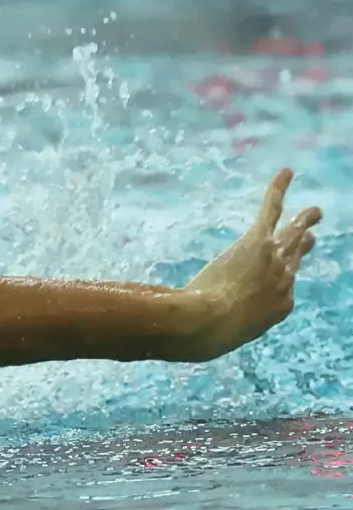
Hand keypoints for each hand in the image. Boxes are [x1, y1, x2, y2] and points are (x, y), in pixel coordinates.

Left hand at [180, 168, 321, 359]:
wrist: (208, 324)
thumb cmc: (207, 335)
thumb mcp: (220, 337)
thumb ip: (220, 325)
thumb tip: (196, 328)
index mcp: (279, 307)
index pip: (282, 288)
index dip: (275, 282)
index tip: (274, 279)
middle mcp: (285, 281)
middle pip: (296, 259)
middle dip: (303, 247)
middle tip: (310, 237)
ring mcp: (273, 259)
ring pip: (292, 233)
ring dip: (303, 219)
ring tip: (314, 210)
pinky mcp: (257, 242)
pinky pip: (271, 209)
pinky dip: (278, 189)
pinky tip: (286, 173)